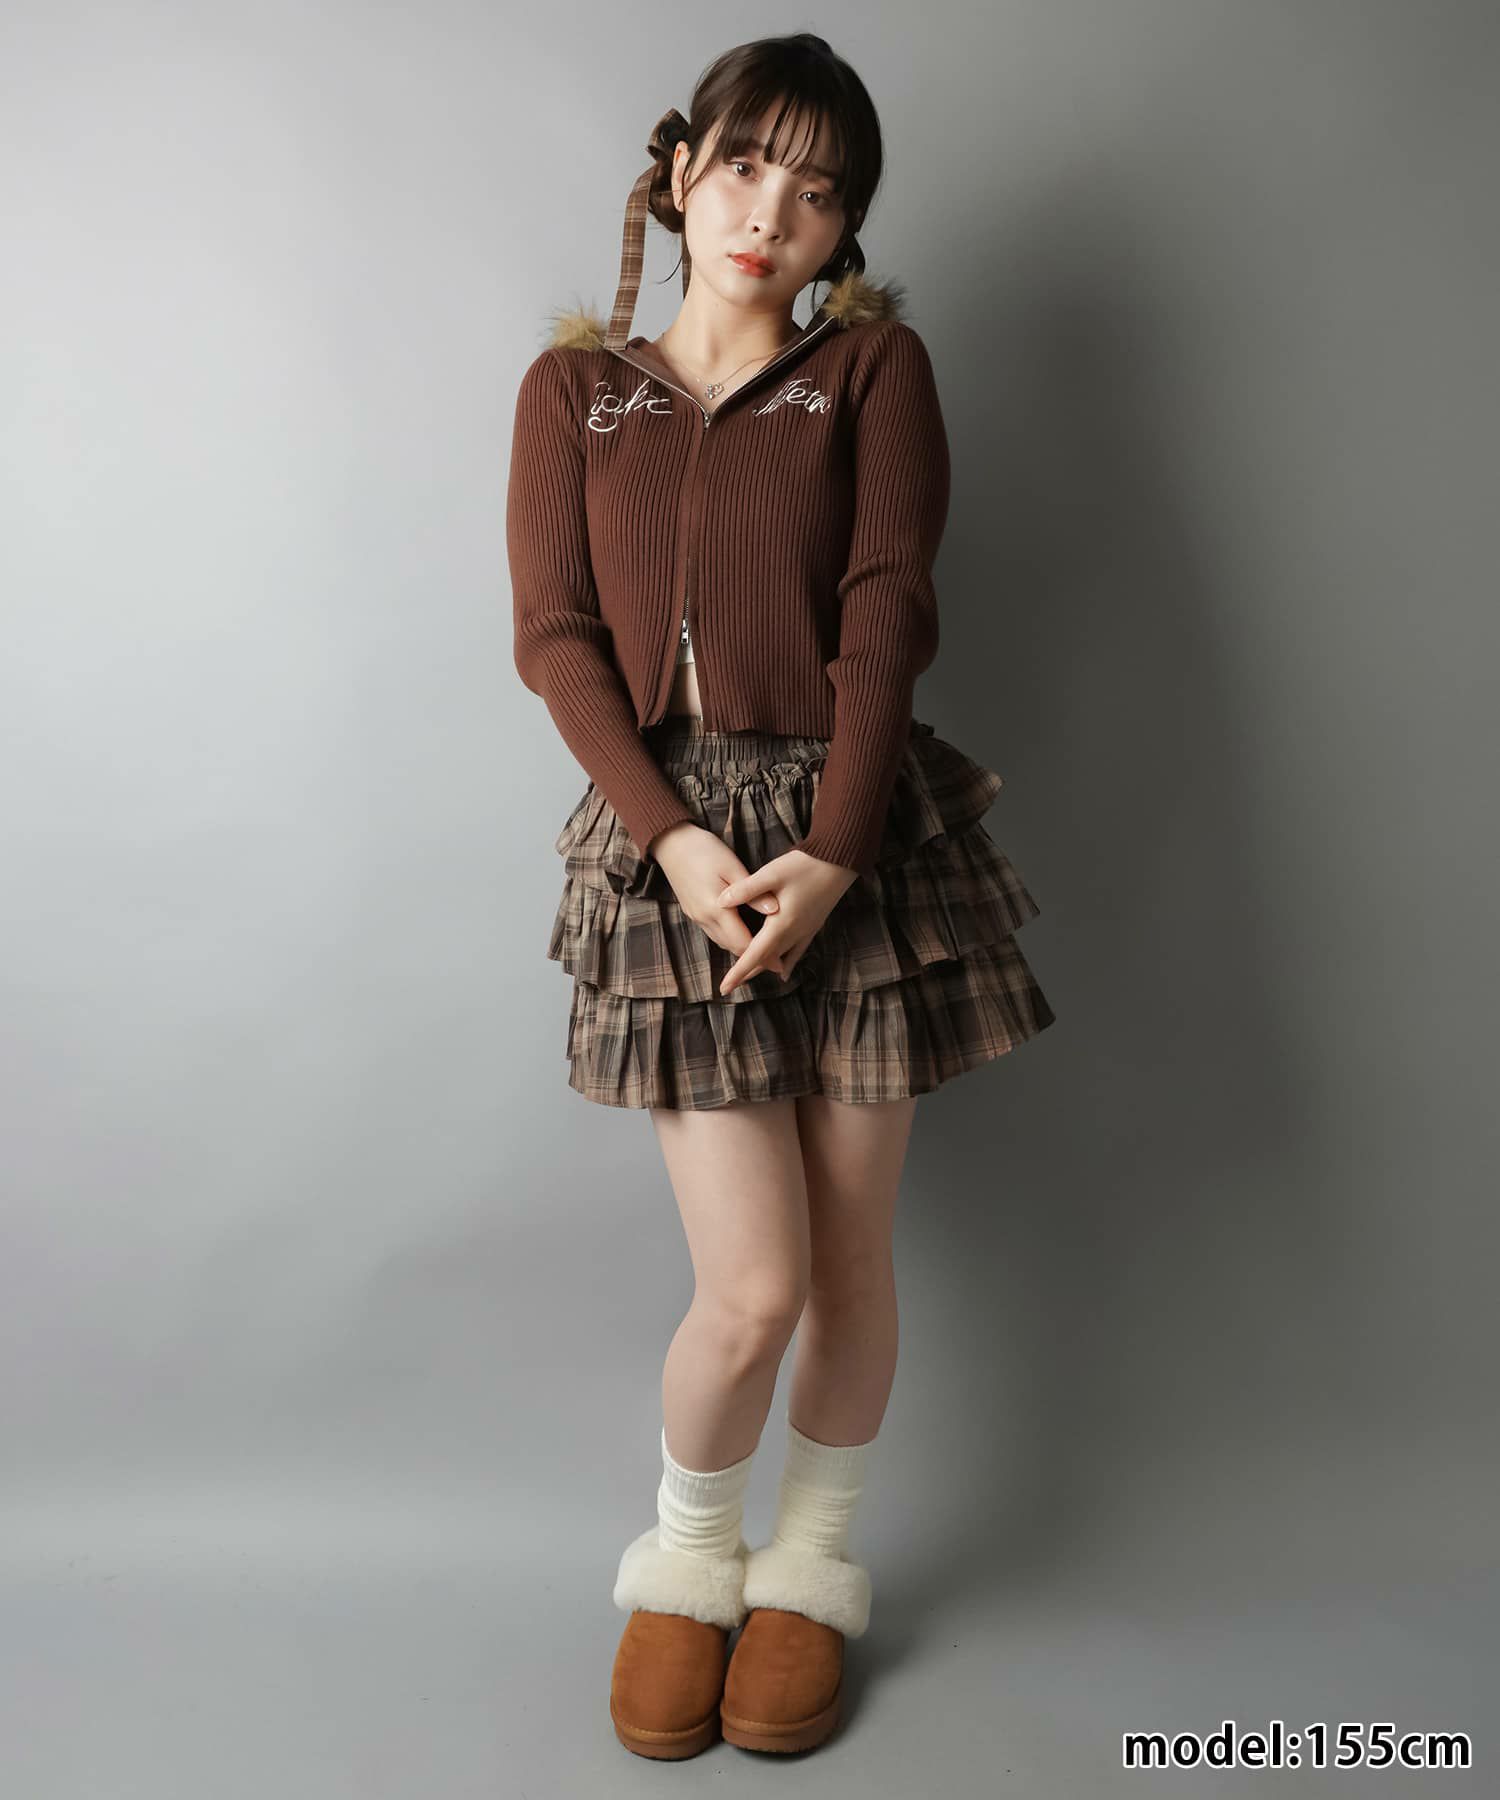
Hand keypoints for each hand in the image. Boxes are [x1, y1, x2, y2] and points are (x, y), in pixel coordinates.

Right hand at [649, 821, 788, 974]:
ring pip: (722, 942)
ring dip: (741, 949)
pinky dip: (730, 939)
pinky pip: (714, 933)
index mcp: (716, 909)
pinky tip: (742, 936)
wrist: (671, 843)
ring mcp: (696, 917)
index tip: (781, 964)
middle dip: (754, 958)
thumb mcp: (732, 867)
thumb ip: (753, 892)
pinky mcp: (692, 912)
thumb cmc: (704, 850)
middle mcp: (704, 919)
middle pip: (732, 947)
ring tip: (763, 954)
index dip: (763, 955)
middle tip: (777, 962)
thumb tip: (776, 910)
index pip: (743, 943)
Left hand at [710, 849, 859, 995]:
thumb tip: (720, 903)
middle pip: (767, 960)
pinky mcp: (814, 925)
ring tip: (748, 977)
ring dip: (764, 968)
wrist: (840, 860)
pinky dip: (787, 964)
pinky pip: (798, 952)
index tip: (724, 988)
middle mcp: (794, 933)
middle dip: (747, 973)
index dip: (738, 972)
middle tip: (730, 985)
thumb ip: (745, 889)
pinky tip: (783, 973)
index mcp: (781, 924)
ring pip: (780, 958)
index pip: (755, 955)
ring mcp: (806, 930)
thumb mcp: (771, 873)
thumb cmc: (805, 865)